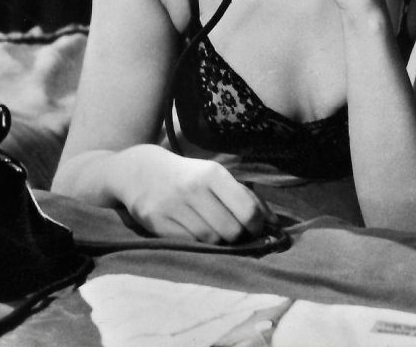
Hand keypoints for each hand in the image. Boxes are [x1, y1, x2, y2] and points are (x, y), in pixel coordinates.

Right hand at [120, 146, 275, 242]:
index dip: (257, 226)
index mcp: (213, 173)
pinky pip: (189, 244)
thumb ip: (246, 197)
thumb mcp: (216, 176)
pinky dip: (199, 244)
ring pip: (210, 240)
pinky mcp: (156, 222)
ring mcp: (173, 206)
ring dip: (219, 242)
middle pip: (230, 230)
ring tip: (217, 232)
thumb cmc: (189, 175)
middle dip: (239, 237)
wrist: (141, 171)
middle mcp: (193, 188)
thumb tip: (275, 223)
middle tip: (238, 234)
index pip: (247, 210)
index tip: (257, 228)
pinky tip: (198, 233)